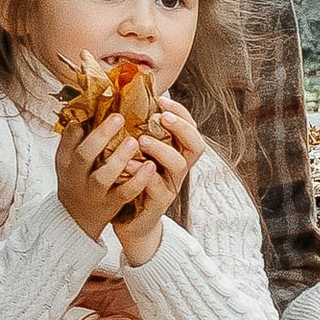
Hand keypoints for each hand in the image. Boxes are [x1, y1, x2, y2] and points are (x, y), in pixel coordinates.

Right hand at [56, 106, 152, 242]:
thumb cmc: (77, 180)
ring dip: (119, 158)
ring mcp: (93, 192)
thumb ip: (76, 137)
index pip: (69, 138)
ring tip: (133, 141)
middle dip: (101, 136)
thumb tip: (89, 104)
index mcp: (66, 160)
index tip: (100, 102)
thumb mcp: (69, 160)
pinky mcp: (110, 204)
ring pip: (103, 176)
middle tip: (119, 117)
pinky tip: (150, 166)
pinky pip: (124, 193)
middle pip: (84, 155)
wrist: (75, 220)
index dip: (81, 121)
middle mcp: (76, 176)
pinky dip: (137, 180)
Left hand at [108, 111, 192, 264]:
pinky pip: (156, 186)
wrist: (130, 220)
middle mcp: (179, 168)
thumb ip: (138, 132)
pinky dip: (142, 173)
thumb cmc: (132, 181)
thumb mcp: (138, 154)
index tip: (162, 100)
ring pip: (179, 165)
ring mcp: (171, 185)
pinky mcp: (159, 202)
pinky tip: (126, 163)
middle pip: (196, 145)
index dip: (181, 112)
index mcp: (176, 152)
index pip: (190, 127)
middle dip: (182, 127)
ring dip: (162, 149)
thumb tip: (123, 98)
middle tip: (162, 117)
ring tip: (141, 140)